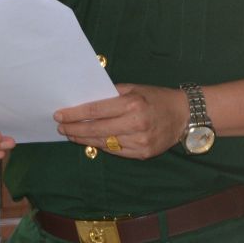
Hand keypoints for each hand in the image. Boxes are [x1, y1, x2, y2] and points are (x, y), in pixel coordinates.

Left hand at [54, 83, 187, 159]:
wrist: (184, 115)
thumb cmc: (156, 98)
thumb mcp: (134, 89)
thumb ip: (110, 95)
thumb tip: (85, 101)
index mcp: (131, 105)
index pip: (95, 110)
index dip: (74, 114)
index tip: (59, 115)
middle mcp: (135, 124)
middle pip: (95, 129)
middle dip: (74, 129)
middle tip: (61, 127)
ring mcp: (139, 141)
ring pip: (103, 143)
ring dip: (84, 139)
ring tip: (71, 135)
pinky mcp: (142, 153)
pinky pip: (115, 151)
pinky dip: (101, 146)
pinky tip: (91, 141)